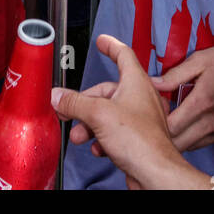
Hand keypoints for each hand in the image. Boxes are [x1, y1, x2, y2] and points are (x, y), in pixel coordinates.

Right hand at [51, 35, 207, 190]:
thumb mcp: (98, 115)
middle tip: (68, 108)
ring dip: (90, 124)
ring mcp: (141, 118)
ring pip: (109, 114)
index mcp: (136, 82)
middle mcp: (140, 97)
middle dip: (86, 101)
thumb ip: (75, 103)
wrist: (155, 173)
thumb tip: (58, 95)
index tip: (102, 41)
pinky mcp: (139, 138)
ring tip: (79, 135)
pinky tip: (98, 148)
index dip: (110, 45)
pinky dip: (103, 137)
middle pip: (107, 90)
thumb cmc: (139, 140)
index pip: (123, 54)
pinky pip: (116, 132)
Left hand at [156, 42, 213, 152]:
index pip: (171, 127)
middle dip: (168, 134)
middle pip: (180, 144)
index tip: (158, 110)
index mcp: (202, 102)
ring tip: (184, 117)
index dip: (159, 121)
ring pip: (195, 145)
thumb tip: (152, 83)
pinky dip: (203, 135)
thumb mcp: (200, 59)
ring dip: (185, 136)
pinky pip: (211, 142)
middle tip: (167, 117)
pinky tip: (204, 118)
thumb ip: (175, 75)